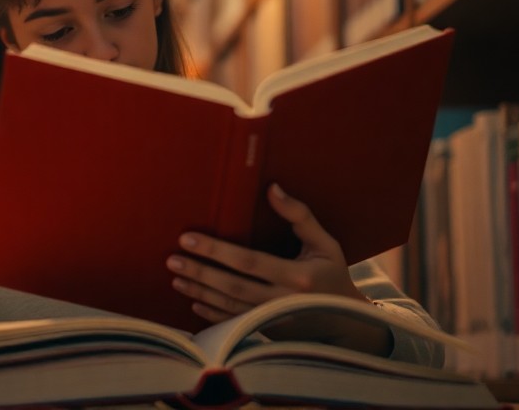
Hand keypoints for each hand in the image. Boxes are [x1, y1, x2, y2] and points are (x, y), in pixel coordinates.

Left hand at [166, 182, 390, 354]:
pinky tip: (193, 302)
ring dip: (199, 291)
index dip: (216, 251)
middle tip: (172, 258)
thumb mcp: (325, 243)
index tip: (188, 239)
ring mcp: (272, 319)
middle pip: (232, 286)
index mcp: (297, 276)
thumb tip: (272, 188)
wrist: (346, 322)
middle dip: (200, 272)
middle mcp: (282, 300)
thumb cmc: (333, 274)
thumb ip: (299, 216)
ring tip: (175, 276)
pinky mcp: (266, 330)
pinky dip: (211, 314)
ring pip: (228, 306)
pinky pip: (233, 322)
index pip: (248, 261)